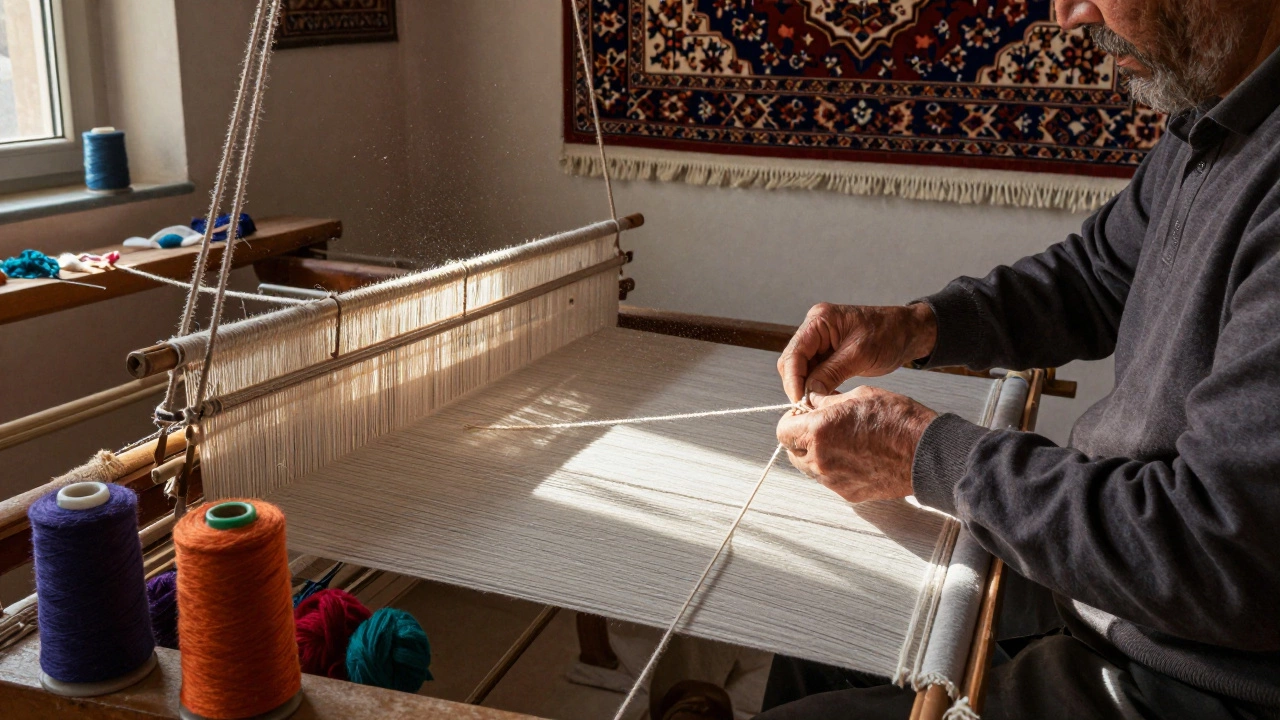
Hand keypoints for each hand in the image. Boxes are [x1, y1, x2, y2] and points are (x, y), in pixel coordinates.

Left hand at [776, 387, 937, 503]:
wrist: (927, 454)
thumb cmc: (898, 420)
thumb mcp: (859, 396)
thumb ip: (827, 401)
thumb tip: (812, 402)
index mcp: (818, 431)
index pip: (783, 430)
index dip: (791, 420)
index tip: (803, 415)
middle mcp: (821, 459)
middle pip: (792, 452)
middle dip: (801, 438)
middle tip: (821, 426)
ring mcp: (833, 480)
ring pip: (809, 468)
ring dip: (815, 454)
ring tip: (841, 440)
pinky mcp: (848, 493)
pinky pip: (829, 480)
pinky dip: (834, 468)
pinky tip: (854, 455)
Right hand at [777, 303, 937, 403]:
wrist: (909, 331)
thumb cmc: (890, 334)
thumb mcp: (860, 355)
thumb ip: (831, 373)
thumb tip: (808, 394)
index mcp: (820, 320)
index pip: (794, 353)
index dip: (792, 380)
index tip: (799, 402)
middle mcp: (815, 328)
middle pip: (792, 362)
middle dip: (797, 385)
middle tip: (807, 408)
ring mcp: (820, 340)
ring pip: (802, 369)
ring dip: (807, 388)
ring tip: (817, 406)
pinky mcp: (828, 352)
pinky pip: (814, 372)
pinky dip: (817, 386)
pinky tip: (825, 399)